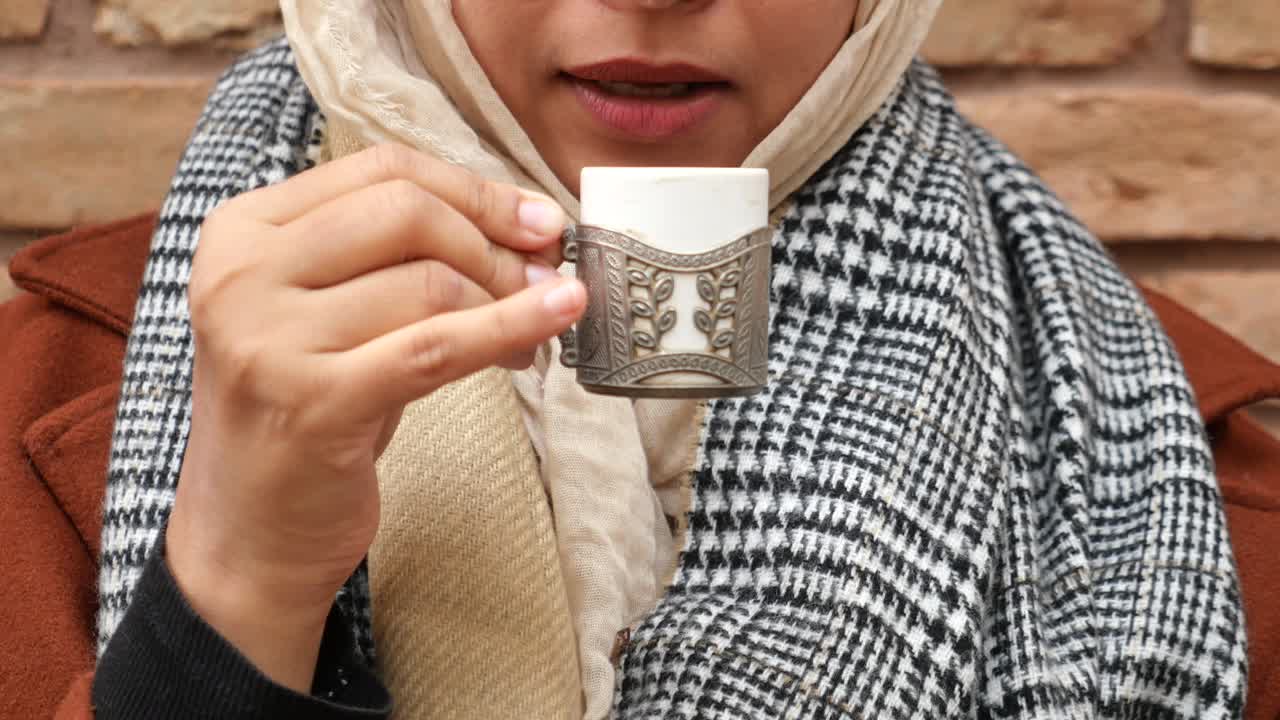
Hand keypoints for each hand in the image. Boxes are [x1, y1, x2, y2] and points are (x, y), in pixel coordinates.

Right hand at [164, 144, 583, 691]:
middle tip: (546, 271)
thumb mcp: (333, 315)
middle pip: (406, 212)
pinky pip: (436, 348)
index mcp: (242, 232)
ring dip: (507, 298)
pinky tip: (558, 316)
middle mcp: (241, 274)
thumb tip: (525, 225)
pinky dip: (510, 326)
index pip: (381, 170)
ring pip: (430, 281)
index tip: (536, 217)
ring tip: (536, 330)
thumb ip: (401, 259)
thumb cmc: (307, 414)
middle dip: (495, 238)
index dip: (474, 188)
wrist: (247, 535)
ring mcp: (269, 340)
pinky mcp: (313, 404)